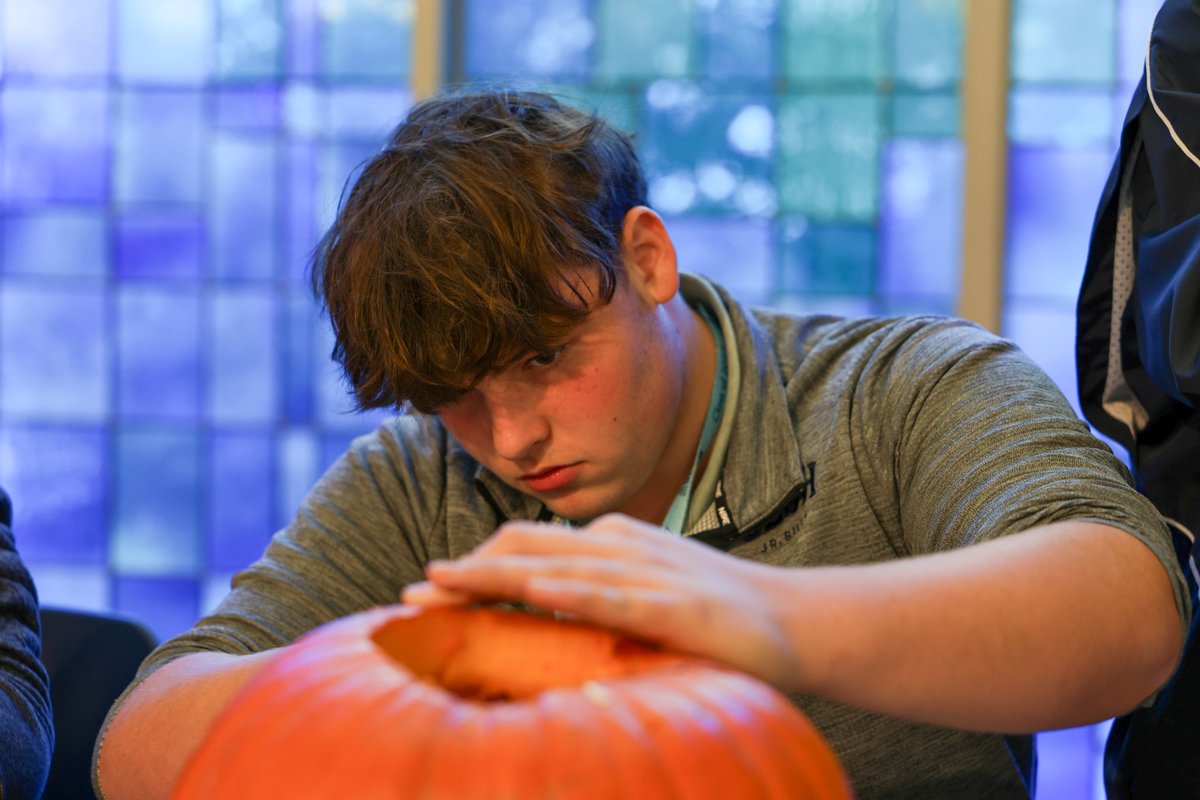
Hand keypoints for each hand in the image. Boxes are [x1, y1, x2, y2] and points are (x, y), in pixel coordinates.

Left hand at [402, 513, 800, 689]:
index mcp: (611, 543)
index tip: (424, 592)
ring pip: (556, 566)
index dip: (472, 564)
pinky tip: (535, 594)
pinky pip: (615, 595)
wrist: (797, 623)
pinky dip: (571, 592)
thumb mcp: (646, 599)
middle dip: (464, 571)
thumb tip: (538, 622)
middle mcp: (621, 546)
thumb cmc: (715, 619)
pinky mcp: (676, 605)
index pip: (526, 543)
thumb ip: (597, 601)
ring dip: (493, 576)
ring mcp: (649, 572)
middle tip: (409, 598)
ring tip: (441, 589)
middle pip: (525, 546)